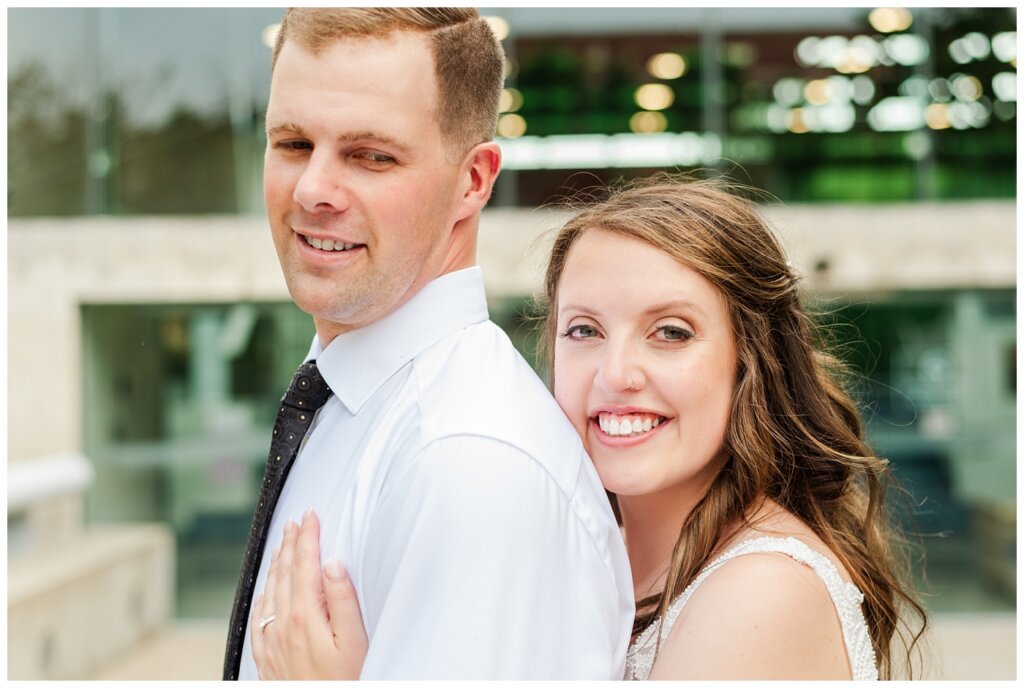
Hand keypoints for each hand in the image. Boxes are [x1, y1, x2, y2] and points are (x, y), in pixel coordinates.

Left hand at [250, 510, 368, 678]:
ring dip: (277, 564)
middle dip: (291, 543)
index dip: (308, 537)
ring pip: (270, 591)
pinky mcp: (266, 657)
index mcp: (306, 616)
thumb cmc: (346, 680)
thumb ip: (343, 599)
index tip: (311, 516)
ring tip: (282, 543)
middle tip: (296, 521)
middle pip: (286, 573)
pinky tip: (266, 588)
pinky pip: (258, 618)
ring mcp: (272, 641)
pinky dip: (262, 595)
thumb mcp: (354, 640)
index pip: (306, 565)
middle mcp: (283, 625)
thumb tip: (332, 564)